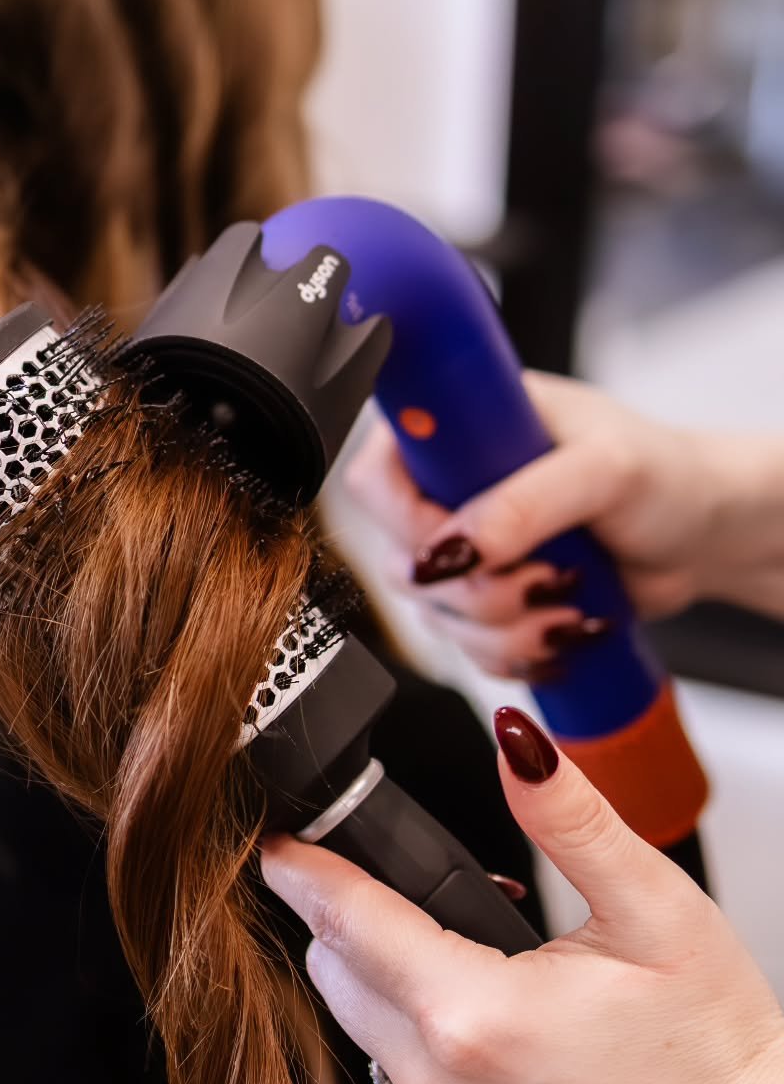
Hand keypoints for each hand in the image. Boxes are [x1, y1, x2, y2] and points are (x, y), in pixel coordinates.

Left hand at [262, 709, 783, 1083]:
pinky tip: (472, 1000)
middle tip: (400, 873)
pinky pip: (395, 1067)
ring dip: (378, 966)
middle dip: (344, 909)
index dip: (301, 865)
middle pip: (335, 967)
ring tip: (456, 936)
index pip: (344, 919)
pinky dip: (409, 1022)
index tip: (277, 833)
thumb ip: (570, 818)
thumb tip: (515, 738)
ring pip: (357, 1019)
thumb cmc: (717, 1048)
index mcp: (476, 1016)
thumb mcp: (655, 910)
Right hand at [344, 373, 727, 677]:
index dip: (407, 522)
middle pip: (401, 559)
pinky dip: (517, 652)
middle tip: (544, 576)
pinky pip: (468, 649)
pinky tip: (562, 629)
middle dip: (476, 590)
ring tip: (570, 598)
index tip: (463, 546)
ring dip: (505, 627)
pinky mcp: (487, 598)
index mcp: (455, 431)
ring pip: (435, 615)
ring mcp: (466, 547)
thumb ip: (526, 500)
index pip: (377, 476)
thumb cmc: (665, 473)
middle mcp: (448, 488)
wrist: (707, 533)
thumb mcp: (603, 468)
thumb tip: (457, 545)